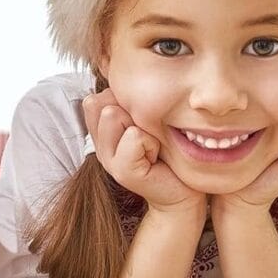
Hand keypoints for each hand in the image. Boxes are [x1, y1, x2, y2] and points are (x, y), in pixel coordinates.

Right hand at [83, 88, 203, 214]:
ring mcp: (107, 160)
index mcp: (100, 133)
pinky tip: (155, 158)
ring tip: (151, 146)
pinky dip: (151, 142)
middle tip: (147, 137)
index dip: (121, 104)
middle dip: (131, 113)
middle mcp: (98, 146)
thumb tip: (117, 85)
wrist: (183, 191)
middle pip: (102, 103)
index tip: (139, 125)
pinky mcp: (122, 172)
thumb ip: (125, 105)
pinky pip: (134, 136)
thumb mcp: (144, 123)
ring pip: (113, 115)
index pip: (94, 99)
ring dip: (141, 126)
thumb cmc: (167, 152)